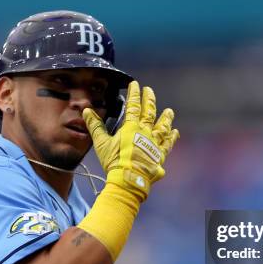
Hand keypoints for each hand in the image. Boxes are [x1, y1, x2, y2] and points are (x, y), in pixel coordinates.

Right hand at [82, 81, 178, 200]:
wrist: (129, 179)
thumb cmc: (114, 161)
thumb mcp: (101, 143)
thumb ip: (95, 126)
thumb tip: (86, 111)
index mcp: (131, 128)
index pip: (133, 106)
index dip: (134, 94)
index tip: (135, 84)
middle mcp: (145, 132)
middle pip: (149, 113)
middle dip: (149, 100)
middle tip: (149, 90)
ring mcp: (154, 144)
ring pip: (162, 127)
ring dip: (166, 118)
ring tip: (169, 111)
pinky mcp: (159, 156)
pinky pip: (168, 145)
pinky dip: (172, 138)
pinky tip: (175, 132)